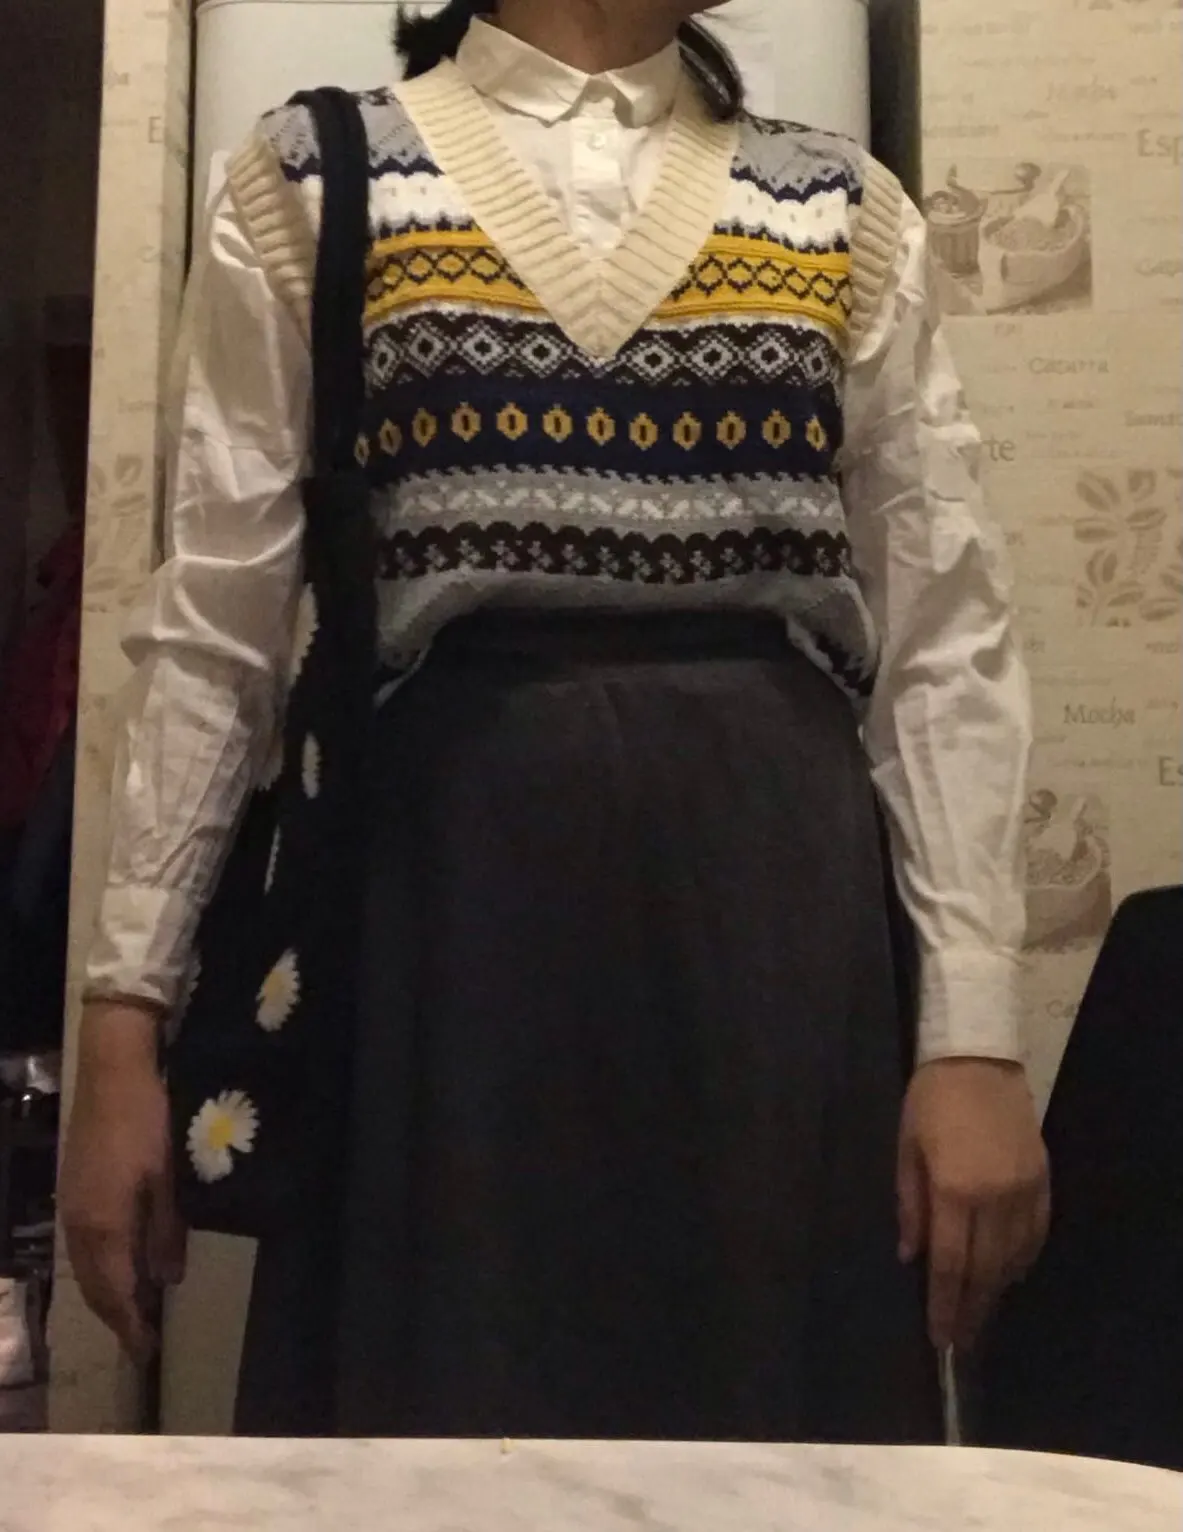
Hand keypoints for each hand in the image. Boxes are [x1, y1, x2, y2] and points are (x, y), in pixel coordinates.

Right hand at [59, 1002, 187, 1361]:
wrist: (111, 1073)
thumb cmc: (147, 1122)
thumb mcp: (168, 1177)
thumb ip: (166, 1231)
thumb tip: (167, 1280)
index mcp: (103, 1226)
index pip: (114, 1293)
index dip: (130, 1326)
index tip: (147, 1352)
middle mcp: (78, 1225)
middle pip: (93, 1288)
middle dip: (116, 1317)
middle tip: (142, 1339)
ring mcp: (70, 1207)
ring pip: (84, 1268)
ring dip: (106, 1293)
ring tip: (134, 1309)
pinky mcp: (72, 1190)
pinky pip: (82, 1246)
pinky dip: (99, 1267)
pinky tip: (120, 1264)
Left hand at [897, 1057, 1048, 1352]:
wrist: (978, 1056)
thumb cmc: (930, 1099)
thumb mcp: (906, 1148)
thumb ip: (910, 1204)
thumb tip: (911, 1256)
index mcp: (955, 1189)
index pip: (951, 1264)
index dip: (945, 1304)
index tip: (941, 1337)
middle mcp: (994, 1197)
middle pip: (986, 1270)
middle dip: (973, 1309)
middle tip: (962, 1340)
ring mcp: (1024, 1189)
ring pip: (1015, 1256)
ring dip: (997, 1289)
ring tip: (981, 1312)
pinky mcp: (1043, 1178)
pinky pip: (1037, 1232)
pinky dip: (1023, 1259)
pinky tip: (1010, 1274)